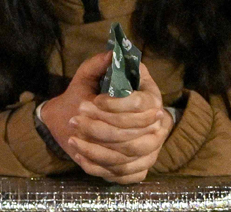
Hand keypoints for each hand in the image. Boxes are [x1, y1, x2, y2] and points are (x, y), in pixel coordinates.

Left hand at [41, 54, 170, 182]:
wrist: (76, 121)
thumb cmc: (84, 97)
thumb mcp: (87, 79)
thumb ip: (97, 66)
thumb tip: (110, 54)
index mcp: (150, 101)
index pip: (142, 107)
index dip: (117, 106)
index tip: (91, 102)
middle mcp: (157, 129)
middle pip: (136, 137)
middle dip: (100, 130)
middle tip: (74, 120)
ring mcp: (150, 152)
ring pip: (128, 157)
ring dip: (96, 150)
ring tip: (72, 139)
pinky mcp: (138, 170)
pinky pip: (123, 174)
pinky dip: (99, 167)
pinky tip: (80, 156)